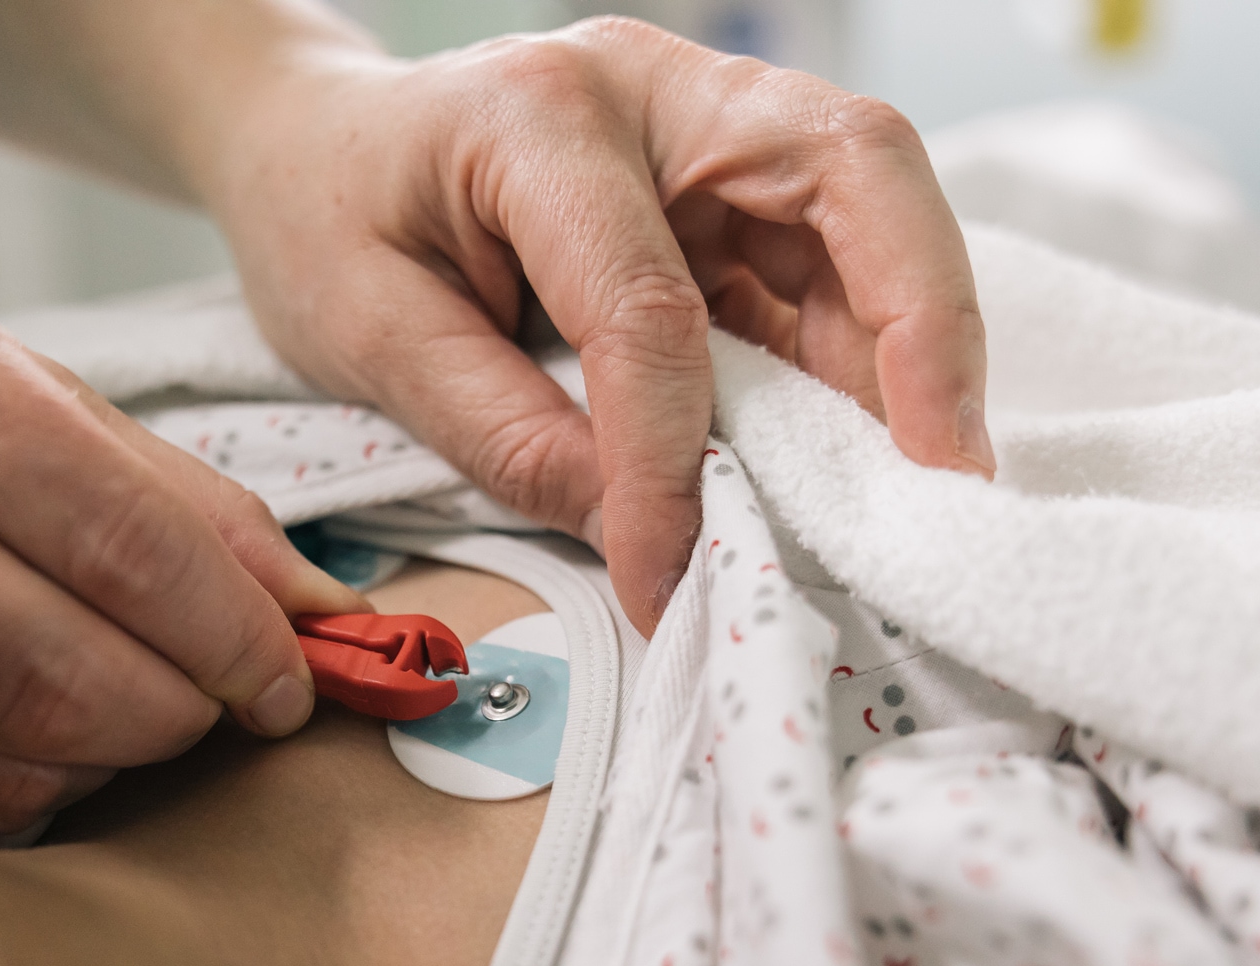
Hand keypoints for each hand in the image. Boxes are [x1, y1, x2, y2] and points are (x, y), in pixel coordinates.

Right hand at [0, 242, 363, 834]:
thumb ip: (159, 491)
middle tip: (217, 710)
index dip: (235, 628)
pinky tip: (11, 734)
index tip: (299, 683)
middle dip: (179, 710)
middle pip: (63, 660)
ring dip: (99, 757)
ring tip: (106, 706)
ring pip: (2, 748)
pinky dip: (18, 788)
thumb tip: (320, 611)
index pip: (117, 527)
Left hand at [196, 17, 991, 633]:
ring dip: (913, 354)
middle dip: (922, 326)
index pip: (648, 301)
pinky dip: (863, 367)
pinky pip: (832, 271)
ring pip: (873, 213)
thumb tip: (642, 534)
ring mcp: (710, 135)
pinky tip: (861, 456)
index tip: (671, 574)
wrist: (316, 146)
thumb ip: (502, 434)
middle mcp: (657, 96)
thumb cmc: (327, 218)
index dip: (671, 455)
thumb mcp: (368, 336)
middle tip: (943, 476)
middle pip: (854, 168)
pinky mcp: (732, 196)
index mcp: (543, 117)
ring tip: (917, 489)